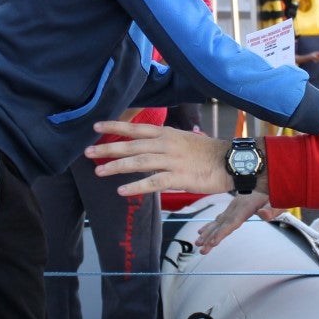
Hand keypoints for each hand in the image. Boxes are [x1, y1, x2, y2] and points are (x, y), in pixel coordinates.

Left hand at [86, 121, 231, 195]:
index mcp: (167, 133)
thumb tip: (154, 141)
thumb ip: (167, 140)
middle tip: (87, 152)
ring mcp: (171, 161)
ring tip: (99, 172)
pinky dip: (136, 187)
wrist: (230, 162)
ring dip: (116, 167)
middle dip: (108, 148)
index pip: (135, 128)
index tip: (95, 127)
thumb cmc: (209, 152)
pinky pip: (153, 182)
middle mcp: (166, 144)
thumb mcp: (185, 138)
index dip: (115, 127)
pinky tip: (122, 191)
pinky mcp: (178, 178)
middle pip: (131, 145)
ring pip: (138, 163)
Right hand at [194, 192, 270, 252]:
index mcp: (245, 207)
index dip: (222, 233)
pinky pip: (219, 218)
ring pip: (217, 222)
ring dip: (207, 233)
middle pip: (221, 224)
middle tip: (201, 249)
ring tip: (198, 243)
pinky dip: (210, 226)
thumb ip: (271, 209)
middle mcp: (235, 207)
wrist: (267, 179)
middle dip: (210, 237)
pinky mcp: (232, 208)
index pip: (232, 223)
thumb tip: (263, 215)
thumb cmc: (273, 194)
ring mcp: (232, 207)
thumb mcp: (276, 201)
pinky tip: (202, 231)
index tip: (213, 242)